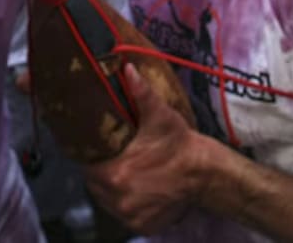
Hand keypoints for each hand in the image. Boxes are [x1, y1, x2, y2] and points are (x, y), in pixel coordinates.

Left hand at [83, 64, 204, 233]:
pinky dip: (128, 205)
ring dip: (112, 190)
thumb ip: (140, 92)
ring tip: (124, 174)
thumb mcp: (158, 115)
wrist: (205, 172)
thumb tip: (126, 68)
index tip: (97, 150)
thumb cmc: (178, 143)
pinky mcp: (143, 226)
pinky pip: (125, 216)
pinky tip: (137, 190)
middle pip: (96, 186)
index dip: (90, 158)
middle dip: (101, 173)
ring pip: (108, 201)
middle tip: (113, 159)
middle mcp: (119, 199)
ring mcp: (131, 216)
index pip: (88, 168)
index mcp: (115, 174)